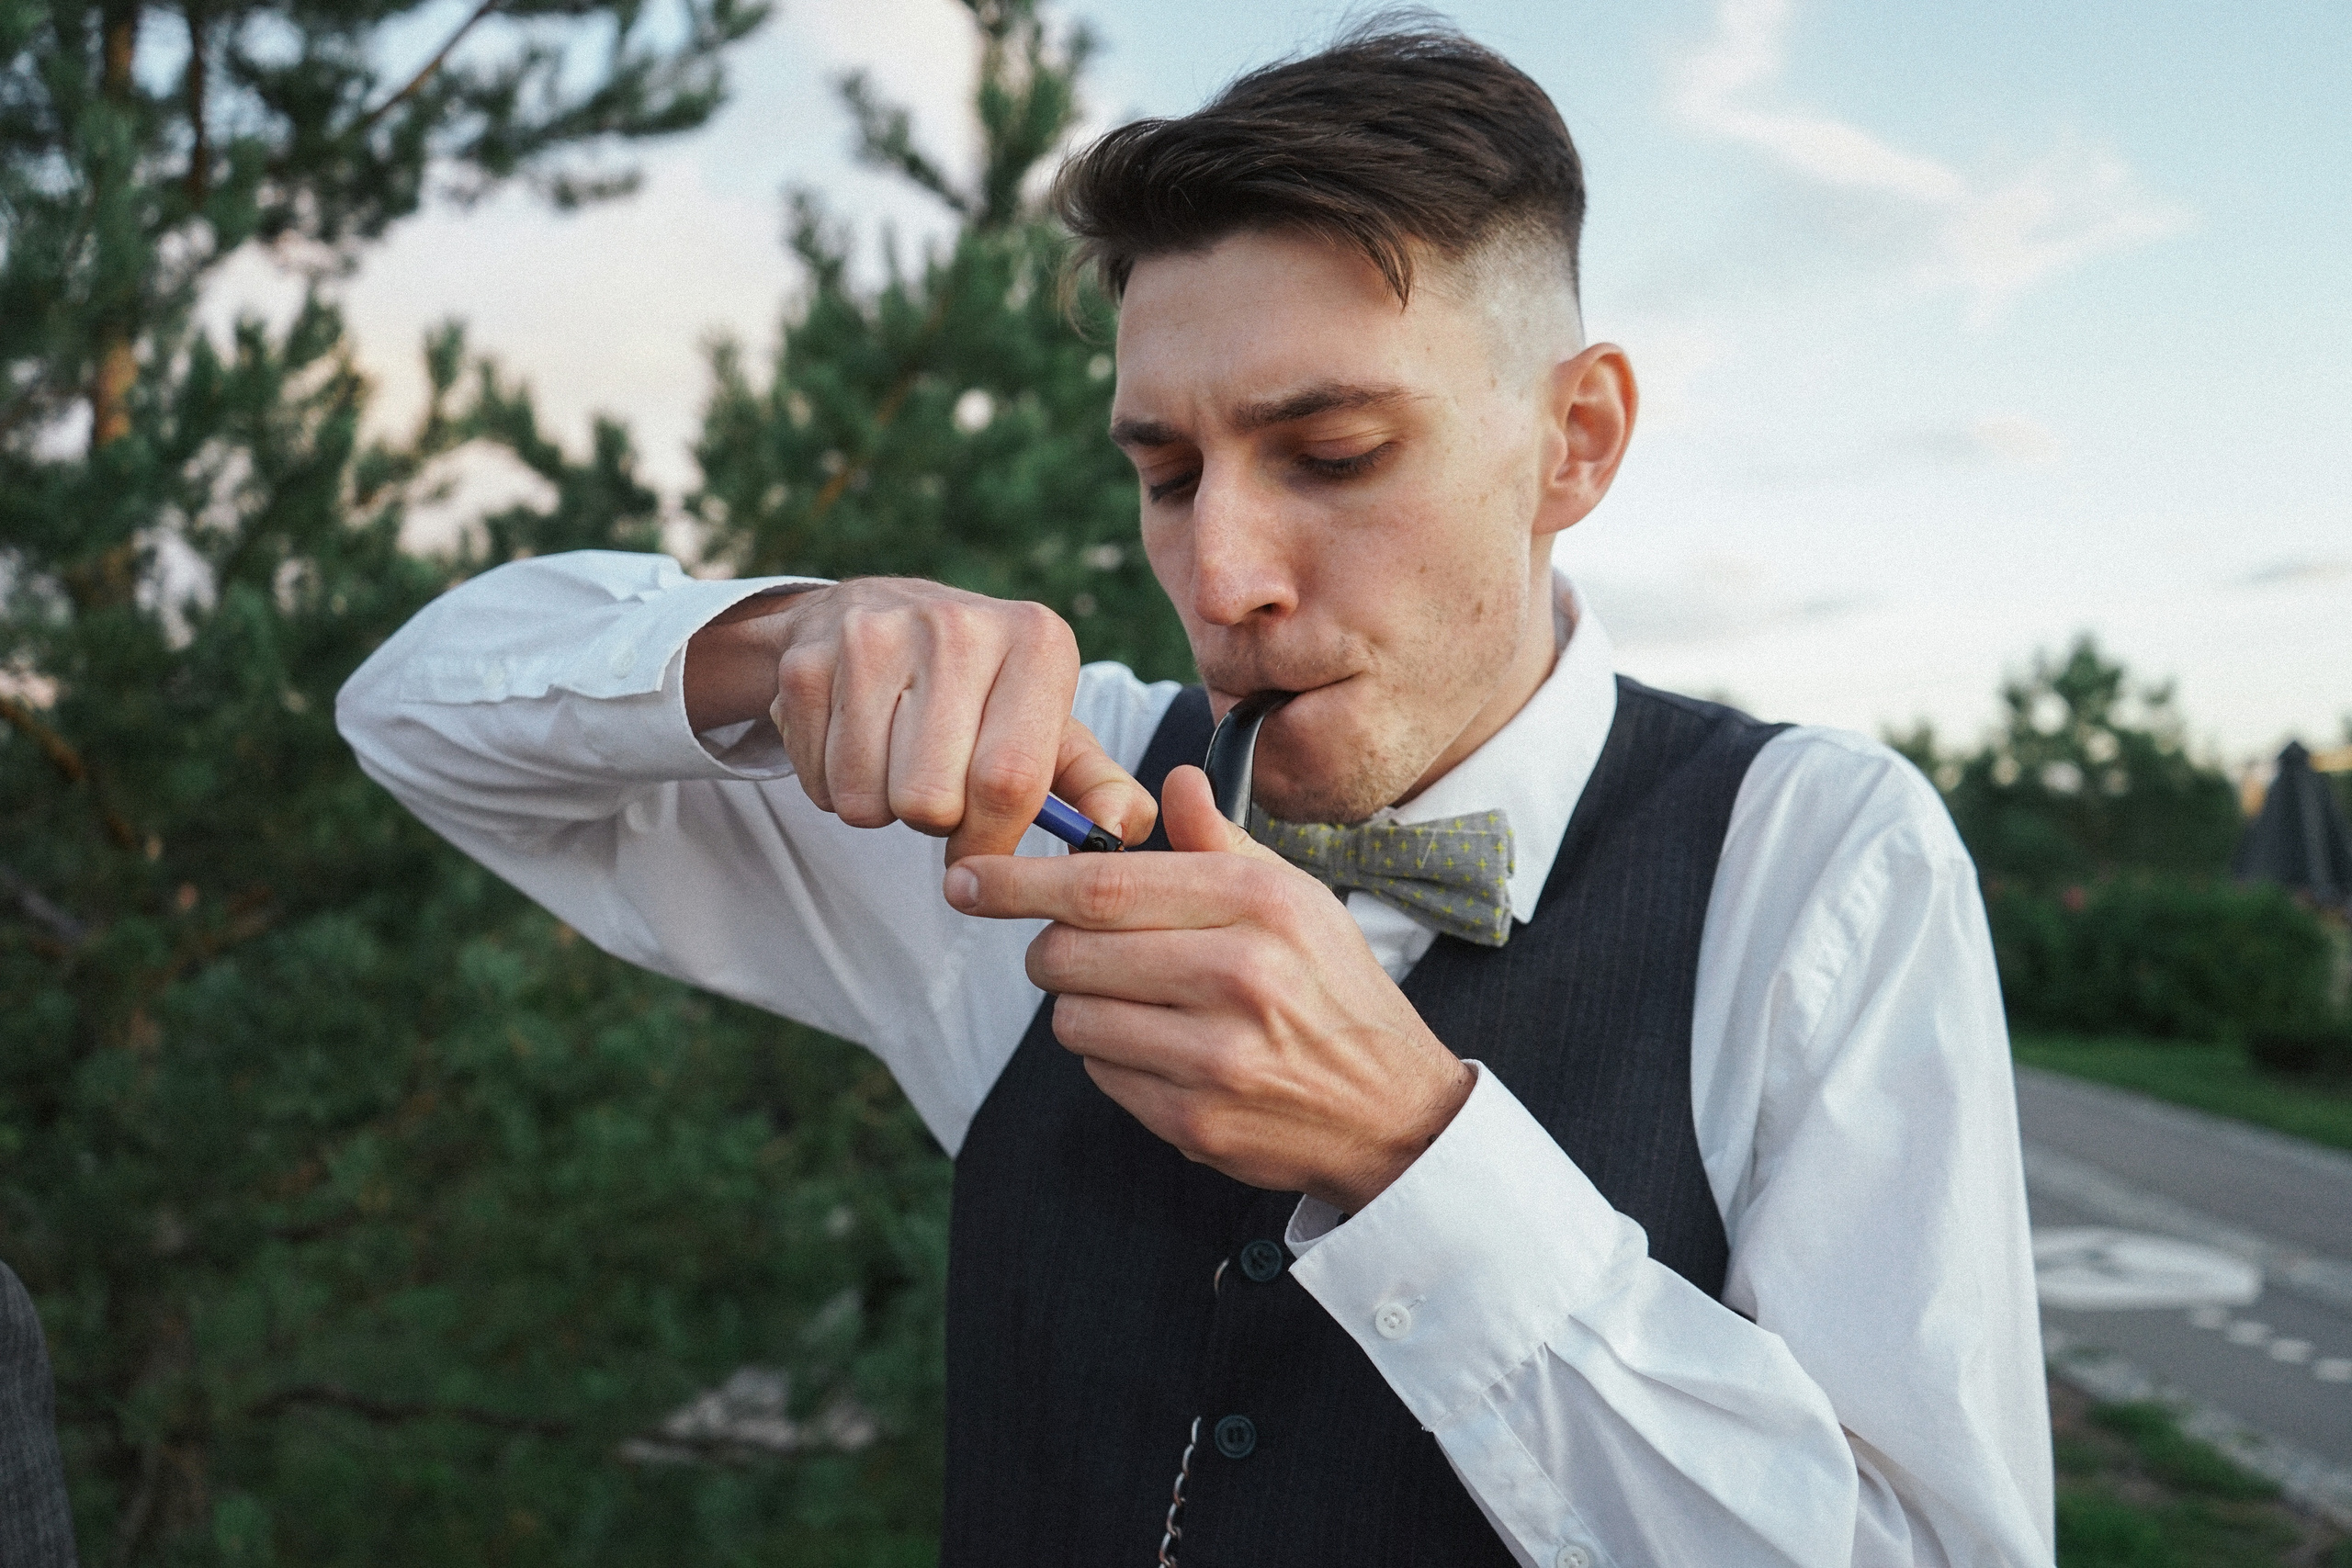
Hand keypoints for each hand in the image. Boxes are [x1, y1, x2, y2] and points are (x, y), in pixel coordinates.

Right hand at [685, 578, 1156, 860]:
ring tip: (901, 762)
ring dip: (884, 807)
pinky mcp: (807, 663)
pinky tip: (859, 743)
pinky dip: (837, 787)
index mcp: (1037, 641)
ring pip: (870, 800)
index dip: (994, 839)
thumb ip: (1098, 786)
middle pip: (932, 800)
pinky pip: (822, 783)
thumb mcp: (1052, 727)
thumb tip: (1122, 831)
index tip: (986, 852)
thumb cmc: (983, 694)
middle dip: (937, 822)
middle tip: (941, 786)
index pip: (1009, 781)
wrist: (874, 614)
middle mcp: (958, 625)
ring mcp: (874, 636)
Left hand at [943, 766, 1473, 1210]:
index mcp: (1260, 903)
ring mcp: (1216, 1055)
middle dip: (1048, 948)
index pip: (1105, 883)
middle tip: (1070, 948)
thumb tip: (1172, 779)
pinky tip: (1163, 1050)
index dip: (1020, 880)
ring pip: (1074, 1019)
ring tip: (1134, 1002)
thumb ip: (1222, 842)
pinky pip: (1102, 1076)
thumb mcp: (1298, 899)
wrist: (1393, 1112)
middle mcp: (1238, 974)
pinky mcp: (1196, 1120)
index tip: (969, 879)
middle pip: (1071, 952)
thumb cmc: (1335, 990)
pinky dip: (1112, 1060)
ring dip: (1082, 1007)